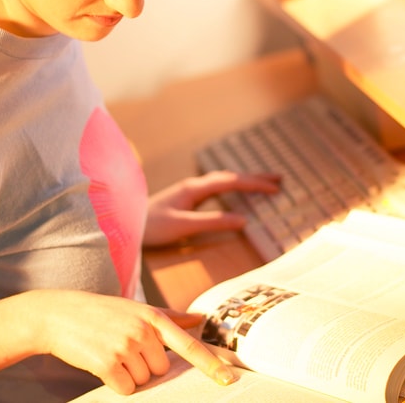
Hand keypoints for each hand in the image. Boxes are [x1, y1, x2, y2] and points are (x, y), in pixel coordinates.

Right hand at [34, 290, 236, 394]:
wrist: (59, 315)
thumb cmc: (103, 312)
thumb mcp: (137, 309)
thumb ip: (170, 317)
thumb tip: (199, 319)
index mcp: (153, 317)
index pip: (189, 345)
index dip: (211, 364)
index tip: (229, 379)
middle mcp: (143, 331)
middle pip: (162, 369)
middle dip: (146, 365)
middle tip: (124, 347)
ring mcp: (125, 346)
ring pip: (144, 380)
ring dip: (130, 373)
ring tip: (112, 351)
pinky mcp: (107, 363)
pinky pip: (126, 389)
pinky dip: (116, 383)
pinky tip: (104, 365)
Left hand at [143, 170, 280, 245]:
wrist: (124, 226)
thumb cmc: (151, 227)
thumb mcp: (183, 227)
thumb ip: (212, 222)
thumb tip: (243, 220)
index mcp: (195, 188)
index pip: (231, 182)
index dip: (254, 184)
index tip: (275, 187)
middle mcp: (194, 185)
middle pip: (230, 177)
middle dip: (255, 177)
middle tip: (279, 179)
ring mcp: (190, 190)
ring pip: (224, 180)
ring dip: (245, 180)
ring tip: (265, 183)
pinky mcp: (187, 198)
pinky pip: (217, 188)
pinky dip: (233, 187)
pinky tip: (237, 191)